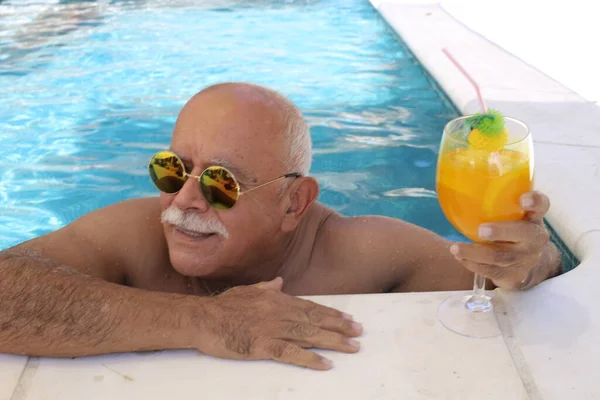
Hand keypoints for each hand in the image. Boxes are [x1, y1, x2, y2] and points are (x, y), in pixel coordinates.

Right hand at [191, 277, 362, 369]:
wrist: (202, 318)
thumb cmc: (222, 306)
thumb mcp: (247, 290)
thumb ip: (266, 287)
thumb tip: (280, 282)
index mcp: (276, 299)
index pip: (310, 306)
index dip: (331, 313)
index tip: (347, 318)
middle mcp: (279, 311)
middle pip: (316, 319)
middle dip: (340, 326)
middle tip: (359, 331)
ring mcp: (272, 328)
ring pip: (309, 335)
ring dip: (333, 341)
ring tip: (352, 347)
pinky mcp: (263, 345)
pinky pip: (292, 353)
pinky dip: (310, 359)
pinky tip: (325, 364)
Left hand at [449, 191, 552, 288]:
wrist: (528, 264)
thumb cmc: (512, 230)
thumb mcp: (512, 215)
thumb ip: (498, 202)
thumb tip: (457, 182)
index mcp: (533, 217)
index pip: (541, 205)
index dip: (534, 201)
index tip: (523, 199)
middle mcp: (535, 238)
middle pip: (524, 233)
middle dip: (501, 231)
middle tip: (481, 230)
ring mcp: (526, 259)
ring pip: (501, 257)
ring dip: (475, 253)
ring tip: (455, 247)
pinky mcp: (514, 275)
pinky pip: (492, 272)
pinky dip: (473, 265)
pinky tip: (460, 257)